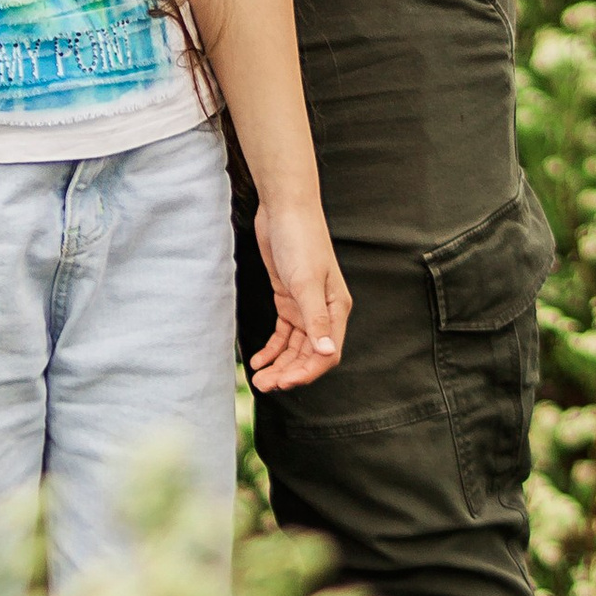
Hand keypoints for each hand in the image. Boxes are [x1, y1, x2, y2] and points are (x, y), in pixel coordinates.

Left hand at [248, 197, 350, 392]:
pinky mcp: (288, 298)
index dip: (308, 372)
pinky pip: (283, 333)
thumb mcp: (306, 282)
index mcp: (336, 309)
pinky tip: (258, 359)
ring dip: (279, 364)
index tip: (284, 383)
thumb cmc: (301, 240)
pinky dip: (272, 348)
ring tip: (259, 379)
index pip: (327, 353)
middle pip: (309, 354)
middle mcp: (323, 311)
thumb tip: (326, 353)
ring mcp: (305, 306)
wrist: (284, 209)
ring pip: (294, 347)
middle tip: (265, 386)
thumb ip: (315, 319)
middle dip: (289, 373)